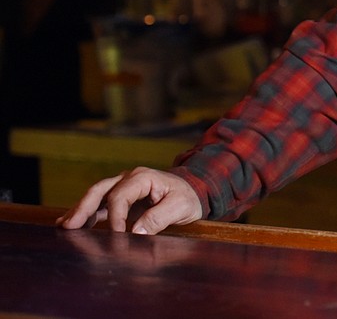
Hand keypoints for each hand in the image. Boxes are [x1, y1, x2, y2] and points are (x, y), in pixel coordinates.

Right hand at [56, 167, 202, 234]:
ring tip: (64, 226)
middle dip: (83, 208)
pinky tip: (73, 224)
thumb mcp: (180, 207)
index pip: (120, 196)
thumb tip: (135, 232)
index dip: (115, 217)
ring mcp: (123, 187)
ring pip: (96, 196)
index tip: (115, 236)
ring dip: (80, 210)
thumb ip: (159, 218)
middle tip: (68, 226)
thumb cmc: (188, 197)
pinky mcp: (121, 198)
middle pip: (100, 191)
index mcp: (142, 178)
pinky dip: (86, 213)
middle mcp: (129, 179)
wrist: (194, 190)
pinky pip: (100, 204)